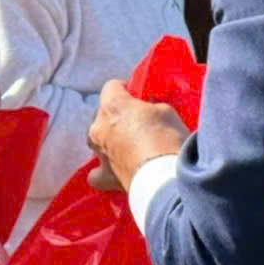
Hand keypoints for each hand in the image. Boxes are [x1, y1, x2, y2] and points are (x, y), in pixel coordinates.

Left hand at [87, 78, 188, 193]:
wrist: (164, 177)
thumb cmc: (167, 137)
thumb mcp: (164, 110)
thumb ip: (149, 107)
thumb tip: (146, 111)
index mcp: (112, 105)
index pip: (111, 87)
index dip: (125, 90)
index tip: (137, 96)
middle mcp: (98, 127)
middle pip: (101, 114)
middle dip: (116, 115)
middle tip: (137, 121)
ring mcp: (99, 152)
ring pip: (96, 140)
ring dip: (108, 140)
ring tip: (128, 145)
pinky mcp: (103, 176)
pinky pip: (96, 173)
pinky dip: (102, 171)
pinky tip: (113, 170)